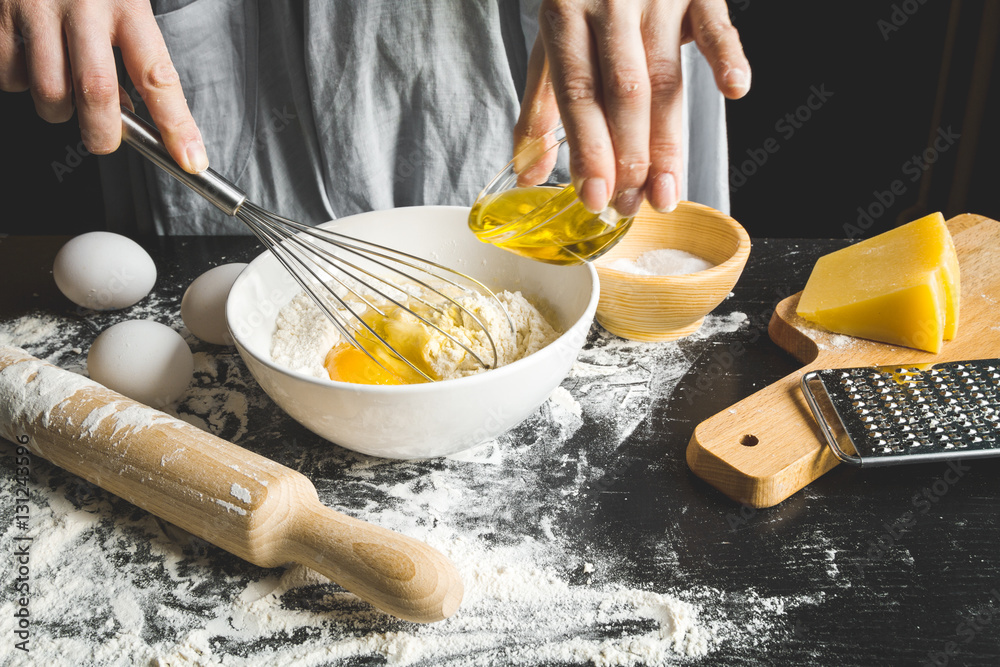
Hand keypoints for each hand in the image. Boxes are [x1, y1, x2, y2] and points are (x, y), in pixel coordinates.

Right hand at [0, 0, 206, 171]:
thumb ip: (131, 48)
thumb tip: (133, 108)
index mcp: (127, 3)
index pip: (159, 76)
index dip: (177, 125)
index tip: (191, 159)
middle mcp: (82, 5)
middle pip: (97, 94)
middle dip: (103, 133)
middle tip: (104, 140)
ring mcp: (34, 9)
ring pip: (49, 93)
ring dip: (60, 109)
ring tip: (65, 88)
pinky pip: (10, 76)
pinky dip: (21, 83)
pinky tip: (32, 61)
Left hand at [515, 0, 749, 214]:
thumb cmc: (583, 1)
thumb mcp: (551, 45)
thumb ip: (541, 109)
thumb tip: (528, 175)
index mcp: (565, 16)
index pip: (579, 94)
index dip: (588, 150)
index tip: (594, 197)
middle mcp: (610, 4)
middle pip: (625, 93)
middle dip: (630, 157)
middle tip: (633, 206)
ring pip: (666, 78)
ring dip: (668, 142)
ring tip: (666, 192)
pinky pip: (716, 26)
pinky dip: (727, 57)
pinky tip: (735, 90)